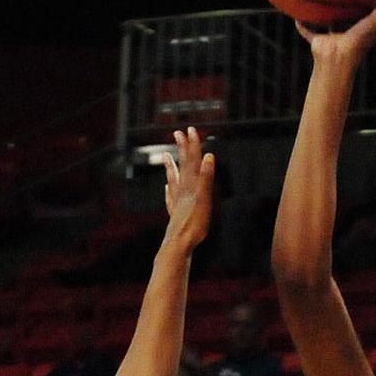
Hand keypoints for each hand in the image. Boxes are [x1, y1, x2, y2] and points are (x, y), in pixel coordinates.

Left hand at [161, 126, 215, 253]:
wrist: (178, 246)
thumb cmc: (193, 226)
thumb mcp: (204, 200)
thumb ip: (206, 178)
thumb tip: (209, 156)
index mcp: (191, 187)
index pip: (192, 162)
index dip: (192, 145)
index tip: (190, 129)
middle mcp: (182, 192)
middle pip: (182, 167)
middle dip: (182, 150)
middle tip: (177, 133)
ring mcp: (177, 203)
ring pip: (173, 180)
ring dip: (171, 167)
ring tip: (166, 156)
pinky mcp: (175, 215)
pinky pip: (171, 198)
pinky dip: (169, 190)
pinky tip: (166, 187)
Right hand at [297, 0, 375, 68]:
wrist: (336, 59)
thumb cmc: (360, 41)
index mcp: (368, 31)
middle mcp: (351, 34)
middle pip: (355, 18)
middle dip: (356, 5)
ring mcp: (335, 38)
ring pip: (331, 23)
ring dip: (326, 15)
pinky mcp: (319, 41)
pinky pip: (309, 32)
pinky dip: (303, 26)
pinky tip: (297, 15)